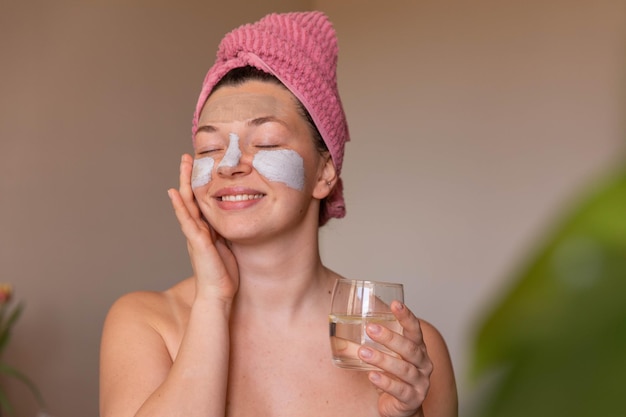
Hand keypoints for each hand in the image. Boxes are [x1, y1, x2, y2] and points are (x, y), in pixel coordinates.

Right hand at [168, 154, 238, 302]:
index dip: (199, 183)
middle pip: (190, 197)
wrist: (218, 295)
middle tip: (187, 156)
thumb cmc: (224, 273)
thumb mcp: (228, 245)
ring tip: (183, 164)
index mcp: (205, 229)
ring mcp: (194, 235)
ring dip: (184, 183)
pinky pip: (187, 221)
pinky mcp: (196, 242)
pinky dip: (180, 206)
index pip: (200, 201)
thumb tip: (236, 218)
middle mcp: (197, 229)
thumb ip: (227, 232)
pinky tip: (175, 193)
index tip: (200, 166)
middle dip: (189, 176)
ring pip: (186, 204)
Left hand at [358, 301, 432, 416]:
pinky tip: (372, 376)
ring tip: (364, 352)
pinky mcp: (413, 399)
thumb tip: (338, 330)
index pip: (415, 330)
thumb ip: (371, 343)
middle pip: (410, 348)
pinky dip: (385, 383)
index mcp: (418, 349)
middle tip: (371, 328)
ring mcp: (420, 382)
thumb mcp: (386, 357)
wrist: (402, 407)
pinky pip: (400, 390)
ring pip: (404, 369)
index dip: (406, 316)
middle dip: (390, 337)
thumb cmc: (393, 376)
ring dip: (382, 360)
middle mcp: (423, 364)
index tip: (395, 304)